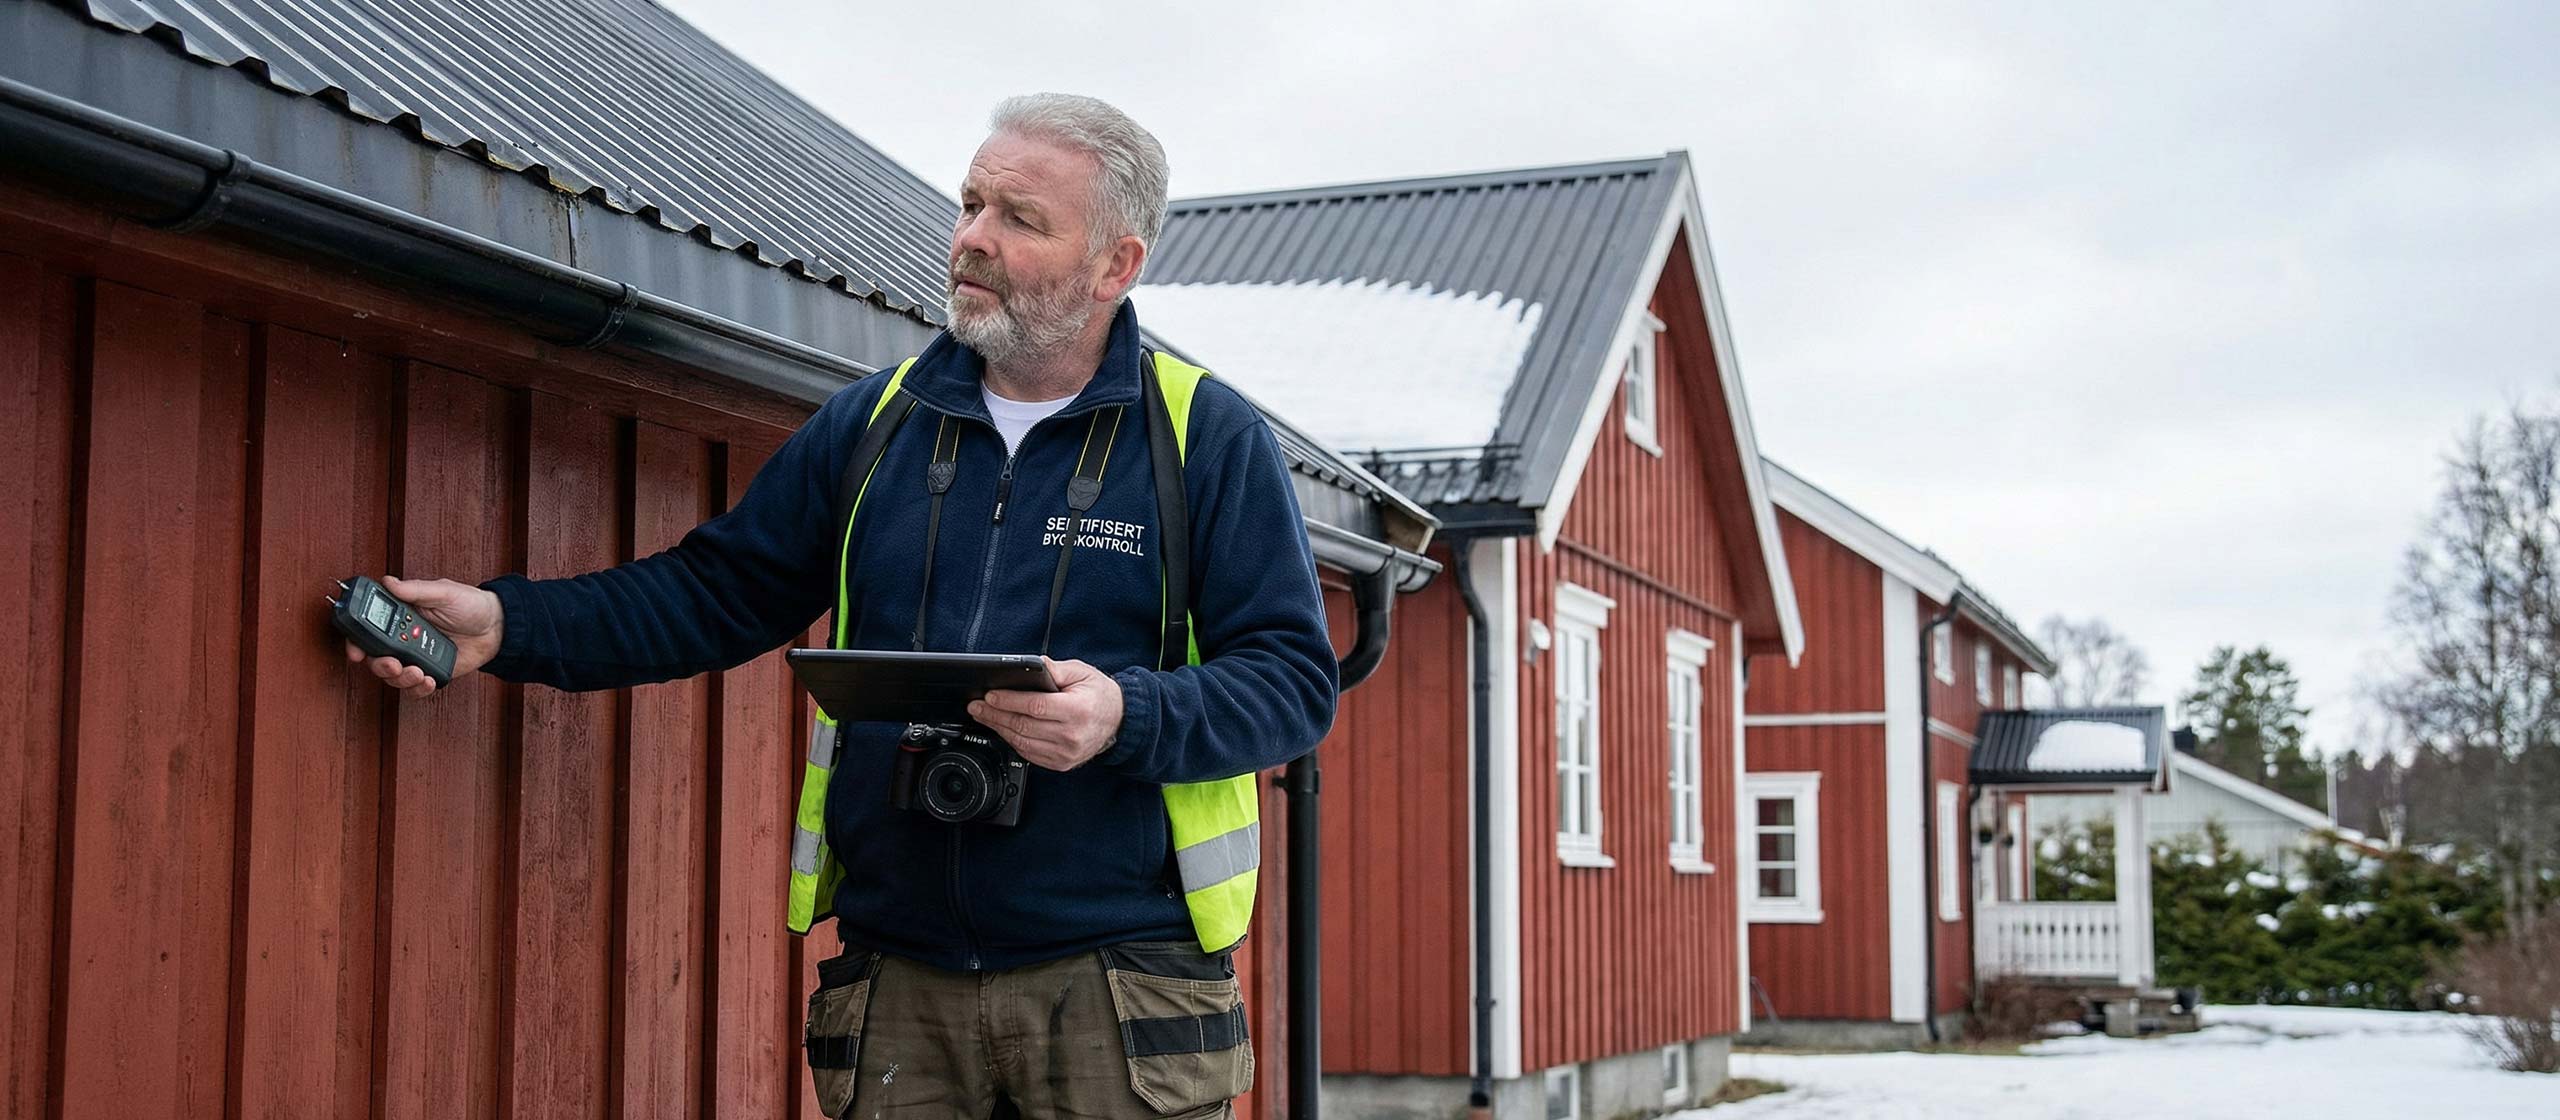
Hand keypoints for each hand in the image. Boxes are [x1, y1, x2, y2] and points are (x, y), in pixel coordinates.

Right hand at [342, 575, 503, 699]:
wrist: (498, 627)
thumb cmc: (471, 604)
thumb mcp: (443, 592)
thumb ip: (416, 590)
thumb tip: (388, 581)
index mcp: (402, 616)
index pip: (370, 630)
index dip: (357, 641)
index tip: (357, 651)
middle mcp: (404, 639)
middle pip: (376, 658)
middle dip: (380, 665)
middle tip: (394, 664)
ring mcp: (417, 657)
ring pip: (394, 676)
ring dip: (400, 678)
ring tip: (418, 672)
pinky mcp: (431, 672)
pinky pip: (416, 688)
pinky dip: (418, 689)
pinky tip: (428, 680)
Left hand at [968, 658, 1124, 771]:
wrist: (1118, 721)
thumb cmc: (1099, 695)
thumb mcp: (1081, 672)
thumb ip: (1055, 669)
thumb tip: (1031, 664)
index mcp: (1078, 710)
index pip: (1035, 707)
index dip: (1009, 701)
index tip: (990, 695)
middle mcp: (1072, 735)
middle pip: (1024, 726)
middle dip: (995, 715)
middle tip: (977, 706)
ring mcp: (1066, 753)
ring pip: (1022, 742)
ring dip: (999, 728)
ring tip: (984, 716)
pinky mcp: (1061, 763)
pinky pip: (1029, 754)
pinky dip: (1012, 741)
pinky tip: (1002, 729)